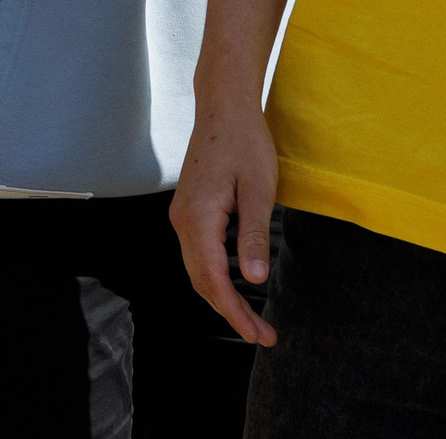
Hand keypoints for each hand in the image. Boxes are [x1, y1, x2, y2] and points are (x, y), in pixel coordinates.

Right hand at [169, 90, 279, 345]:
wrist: (223, 109)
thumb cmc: (245, 144)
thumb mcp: (259, 189)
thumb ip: (254, 235)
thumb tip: (254, 279)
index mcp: (198, 218)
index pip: (214, 279)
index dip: (235, 312)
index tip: (259, 335)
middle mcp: (183, 221)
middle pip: (201, 281)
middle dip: (230, 312)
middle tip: (262, 336)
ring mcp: (182, 215)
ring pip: (197, 270)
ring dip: (222, 297)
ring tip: (252, 319)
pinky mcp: (189, 210)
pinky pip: (198, 254)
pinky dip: (215, 277)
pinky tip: (235, 284)